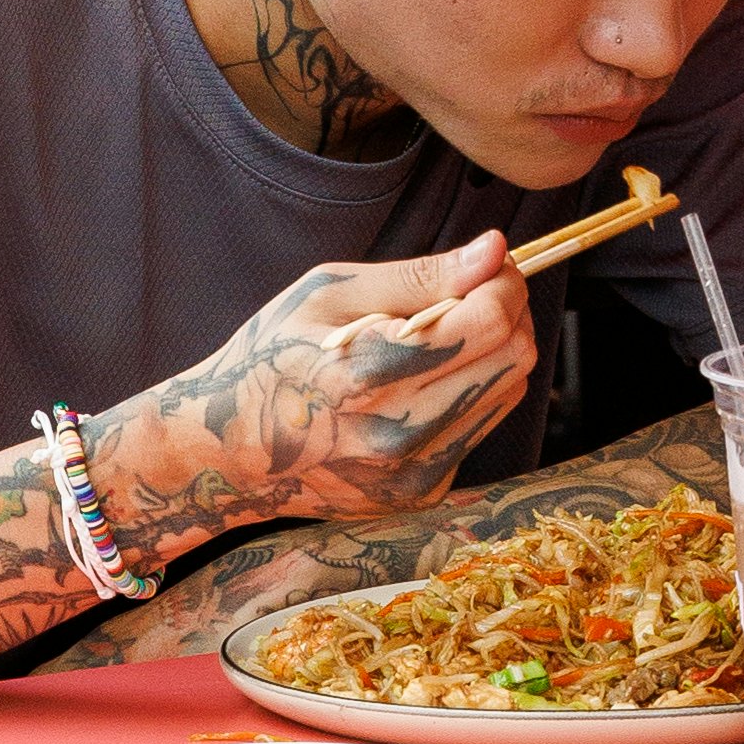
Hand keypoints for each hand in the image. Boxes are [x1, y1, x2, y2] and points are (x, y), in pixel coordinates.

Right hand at [115, 232, 537, 547]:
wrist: (227, 454)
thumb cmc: (269, 358)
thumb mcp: (326, 293)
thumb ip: (418, 275)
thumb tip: (494, 249)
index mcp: (366, 375)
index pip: (490, 322)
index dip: (504, 282)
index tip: (488, 266)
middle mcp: (397, 434)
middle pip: (515, 357)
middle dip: (509, 312)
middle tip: (472, 294)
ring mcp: (413, 473)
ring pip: (510, 391)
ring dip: (495, 352)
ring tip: (444, 336)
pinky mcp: (422, 493)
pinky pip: (483, 425)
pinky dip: (471, 391)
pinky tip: (424, 382)